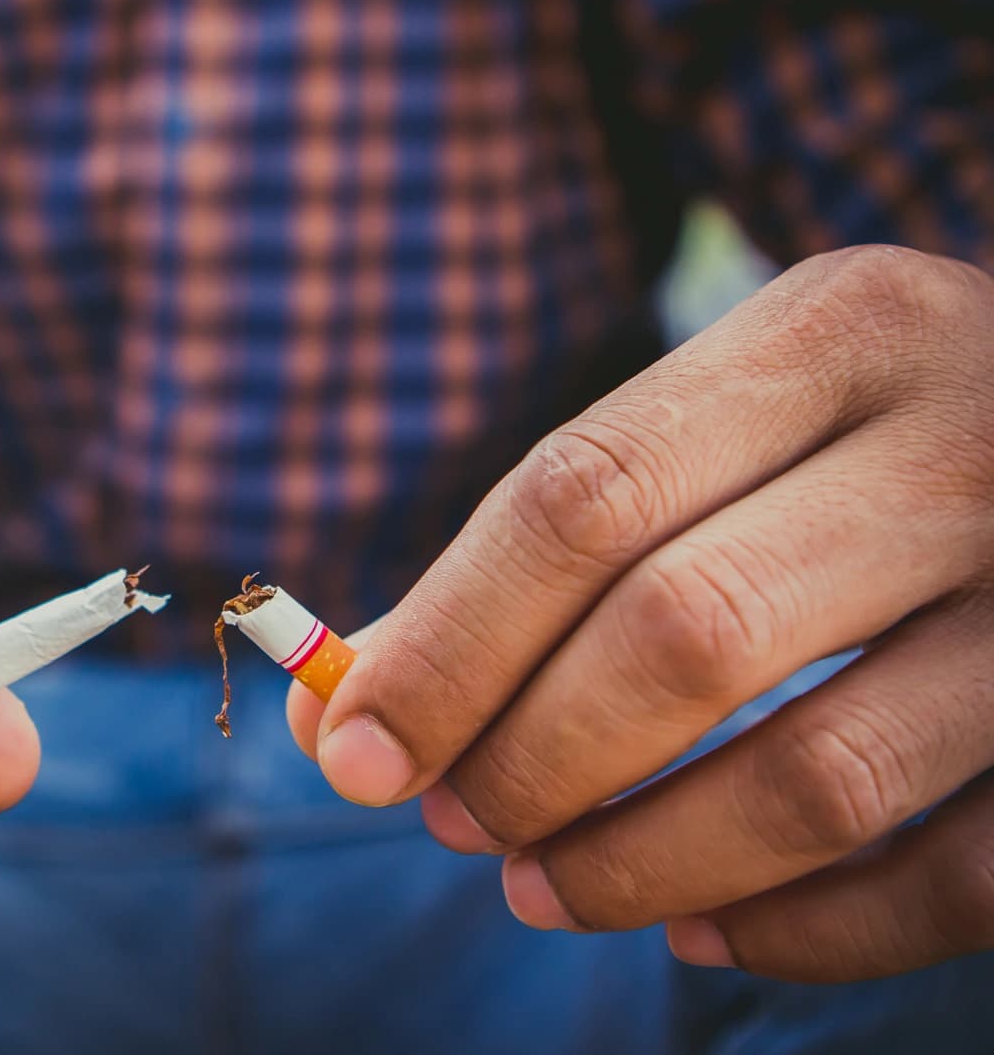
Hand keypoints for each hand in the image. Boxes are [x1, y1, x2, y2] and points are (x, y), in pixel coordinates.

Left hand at [288, 245, 993, 981]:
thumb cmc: (831, 454)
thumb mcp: (701, 438)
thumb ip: (522, 561)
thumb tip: (332, 719)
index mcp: (834, 330)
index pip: (586, 496)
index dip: (449, 644)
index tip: (355, 751)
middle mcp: (967, 442)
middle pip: (685, 633)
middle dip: (529, 758)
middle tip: (452, 819)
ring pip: (817, 780)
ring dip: (638, 864)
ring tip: (542, 885)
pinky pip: (946, 880)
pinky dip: (800, 932)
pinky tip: (698, 924)